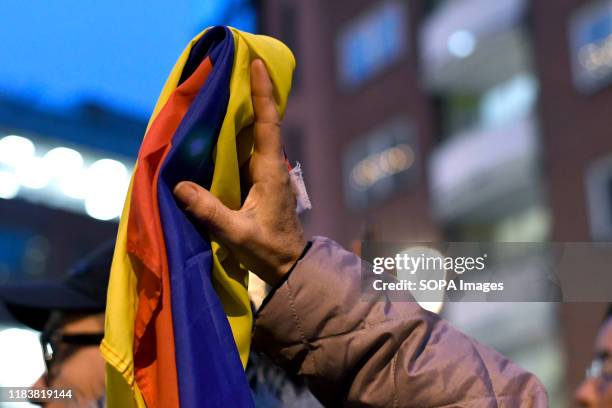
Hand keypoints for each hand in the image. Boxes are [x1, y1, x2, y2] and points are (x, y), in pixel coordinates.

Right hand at [173, 59, 305, 285]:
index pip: (268, 124)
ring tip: (224, 88)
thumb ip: (209, 211)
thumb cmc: (267, 249)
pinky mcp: (259, 180)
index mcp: (270, 171)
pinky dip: (235, 135)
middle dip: (250, 93)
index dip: (263, 93)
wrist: (288, 264)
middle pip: (262, 121)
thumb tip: (178, 186)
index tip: (257, 65)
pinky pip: (246, 150)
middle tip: (233, 66)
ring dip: (243, 112)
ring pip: (254, 135)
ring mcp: (266, 172)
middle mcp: (270, 165)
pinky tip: (219, 128)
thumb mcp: (236, 233)